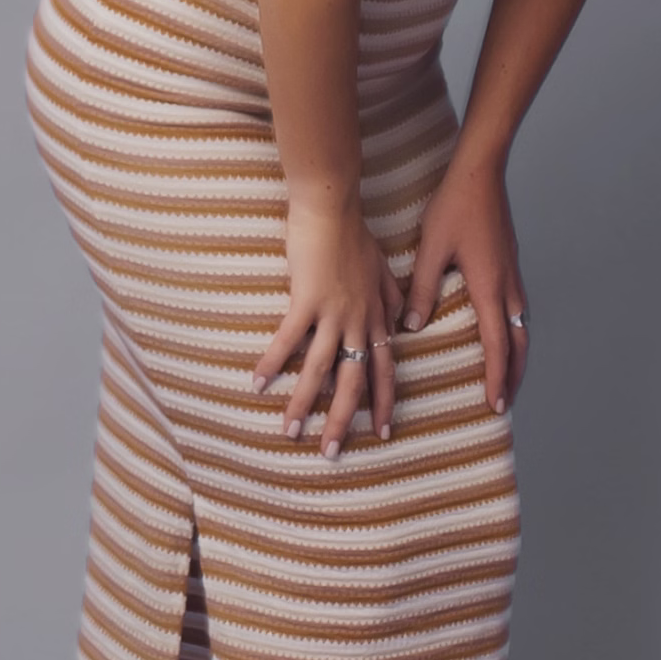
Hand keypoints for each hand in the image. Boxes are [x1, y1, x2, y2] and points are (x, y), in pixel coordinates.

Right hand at [253, 188, 406, 450]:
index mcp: (376, 316)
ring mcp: (333, 313)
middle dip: (344, 420)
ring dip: (303, 404)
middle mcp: (358, 321)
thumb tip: (403, 322)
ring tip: (290, 432)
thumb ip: (393, 298)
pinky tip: (257, 384)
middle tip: (332, 452)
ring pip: (320, 370)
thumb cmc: (354, 233)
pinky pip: (288, 340)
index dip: (385, 401)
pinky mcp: (305, 300)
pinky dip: (273, 363)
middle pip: (354, 381)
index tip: (383, 431)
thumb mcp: (384, 267)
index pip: (386, 369)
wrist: (333, 207)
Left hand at [400, 159, 526, 411]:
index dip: (497, 378)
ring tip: (508, 376)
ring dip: (517, 355)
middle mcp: (508, 285)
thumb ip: (422, 289)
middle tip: (505, 402)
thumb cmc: (455, 206)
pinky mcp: (510, 263)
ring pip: (522, 326)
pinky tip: (502, 332)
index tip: (495, 404)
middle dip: (514, 376)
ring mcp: (513, 273)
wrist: (481, 171)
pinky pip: (518, 309)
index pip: (498, 345)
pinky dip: (515, 331)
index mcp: (489, 287)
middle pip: (519, 343)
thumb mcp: (431, 248)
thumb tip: (412, 327)